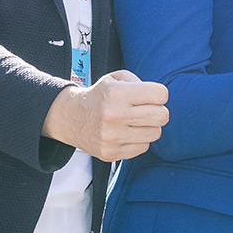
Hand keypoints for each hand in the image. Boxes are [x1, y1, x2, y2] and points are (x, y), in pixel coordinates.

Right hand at [46, 69, 169, 161]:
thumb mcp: (116, 79)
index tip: (152, 96)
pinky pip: (143, 147)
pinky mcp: (111, 153)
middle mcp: (114, 115)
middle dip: (159, 111)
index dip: (159, 94)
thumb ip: (140, 83)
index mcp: (117, 93)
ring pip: (155, 133)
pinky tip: (127, 133)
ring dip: (149, 126)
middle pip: (162, 116)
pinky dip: (139, 140)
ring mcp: (112, 137)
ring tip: (136, 122)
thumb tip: (160, 99)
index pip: (161, 95)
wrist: (70, 117)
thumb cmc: (99, 97)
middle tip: (148, 110)